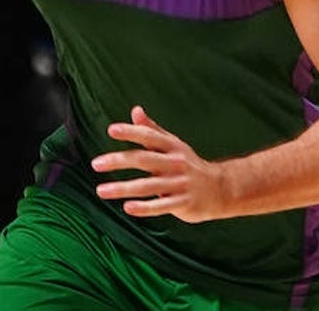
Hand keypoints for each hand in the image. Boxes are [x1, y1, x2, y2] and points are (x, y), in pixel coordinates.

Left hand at [92, 106, 225, 223]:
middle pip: (144, 160)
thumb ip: (152, 130)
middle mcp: (175, 163)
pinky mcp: (183, 203)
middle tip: (96, 163)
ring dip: (123, 188)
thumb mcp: (173, 144)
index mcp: (172, 147)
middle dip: (119, 160)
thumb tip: (135, 110)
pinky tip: (127, 207)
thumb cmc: (189, 164)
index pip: (149, 137)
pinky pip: (161, 206)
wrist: (221, 188)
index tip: (112, 130)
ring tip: (101, 190)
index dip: (131, 132)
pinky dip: (144, 207)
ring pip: (147, 185)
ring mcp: (179, 184)